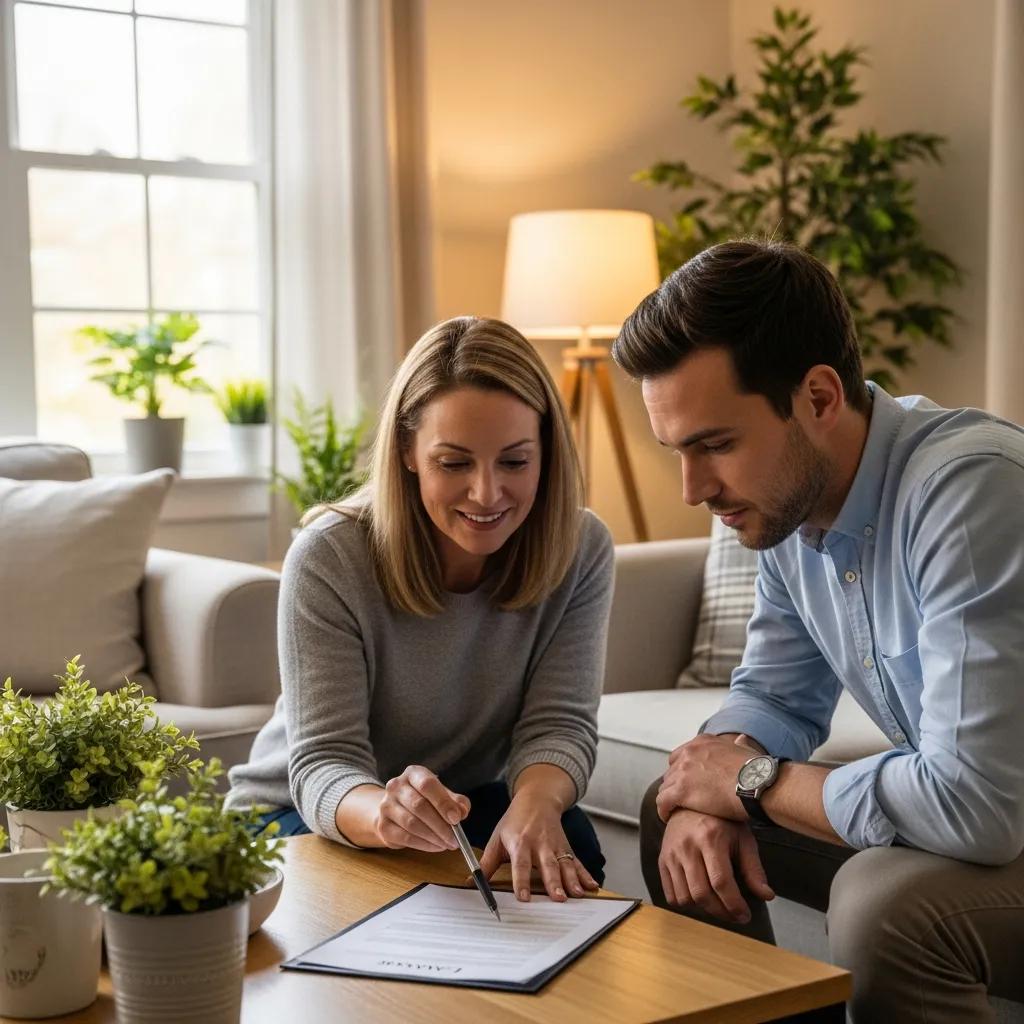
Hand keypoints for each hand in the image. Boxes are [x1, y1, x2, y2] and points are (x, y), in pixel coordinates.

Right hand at [373, 765, 469, 852]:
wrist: (395, 810)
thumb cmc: (425, 800)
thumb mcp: (441, 794)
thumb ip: (455, 801)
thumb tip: (462, 812)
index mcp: (413, 774)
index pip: (427, 784)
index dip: (443, 802)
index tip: (456, 818)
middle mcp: (396, 786)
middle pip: (419, 806)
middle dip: (441, 825)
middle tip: (455, 839)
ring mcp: (386, 806)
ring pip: (412, 824)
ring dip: (433, 837)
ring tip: (447, 844)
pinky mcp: (383, 826)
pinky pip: (405, 837)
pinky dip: (424, 845)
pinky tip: (436, 846)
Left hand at [478, 791, 599, 902]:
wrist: (537, 799)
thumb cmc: (515, 821)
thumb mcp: (497, 838)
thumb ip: (487, 862)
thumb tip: (471, 882)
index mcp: (520, 842)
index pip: (520, 864)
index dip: (521, 881)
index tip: (523, 898)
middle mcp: (540, 844)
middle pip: (547, 865)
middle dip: (553, 882)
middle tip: (558, 899)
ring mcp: (556, 846)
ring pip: (565, 865)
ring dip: (572, 880)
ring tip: (578, 895)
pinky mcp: (566, 848)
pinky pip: (577, 863)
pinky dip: (585, 875)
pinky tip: (592, 887)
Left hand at [656, 733, 758, 822]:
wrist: (758, 784)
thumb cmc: (756, 772)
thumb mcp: (745, 749)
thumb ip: (738, 744)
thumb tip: (741, 739)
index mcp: (702, 743)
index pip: (681, 756)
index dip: (683, 772)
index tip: (688, 784)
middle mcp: (689, 753)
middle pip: (671, 771)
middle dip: (676, 785)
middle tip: (682, 799)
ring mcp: (683, 771)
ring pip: (665, 787)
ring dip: (670, 798)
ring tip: (676, 810)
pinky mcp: (680, 790)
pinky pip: (662, 801)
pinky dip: (663, 810)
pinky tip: (668, 817)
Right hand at [659, 809, 773, 923]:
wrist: (690, 804)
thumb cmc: (721, 822)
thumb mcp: (742, 838)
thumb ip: (753, 868)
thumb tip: (766, 896)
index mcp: (710, 837)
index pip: (721, 882)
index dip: (734, 905)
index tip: (745, 916)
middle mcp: (687, 845)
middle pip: (701, 894)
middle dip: (721, 913)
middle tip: (733, 916)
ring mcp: (671, 853)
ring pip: (685, 898)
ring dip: (704, 910)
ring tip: (718, 905)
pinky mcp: (662, 859)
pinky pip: (671, 894)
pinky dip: (686, 903)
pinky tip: (700, 898)